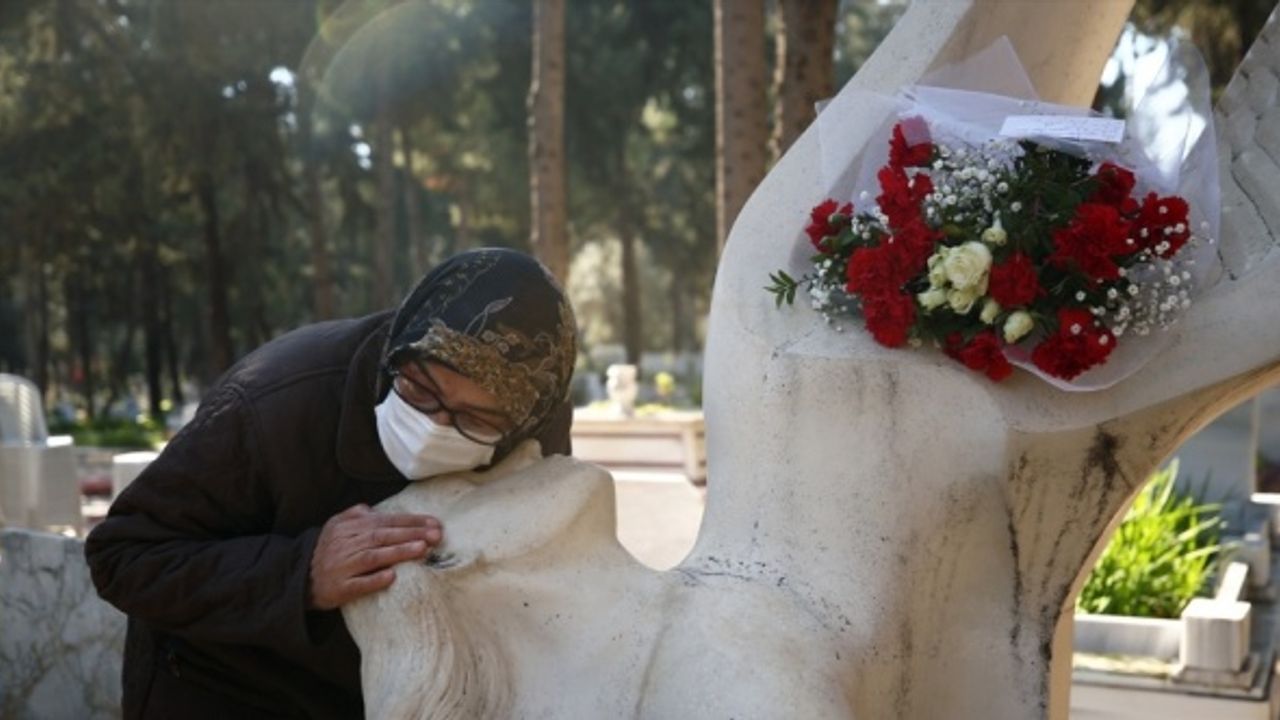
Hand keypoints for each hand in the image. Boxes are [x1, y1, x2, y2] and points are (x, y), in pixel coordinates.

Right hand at [308, 504, 441, 609]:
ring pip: (373, 557)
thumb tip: (376, 509)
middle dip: (411, 534)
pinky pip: (358, 583)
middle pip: (382, 536)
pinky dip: (374, 579)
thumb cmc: (327, 550)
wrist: (300, 577)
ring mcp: (342, 566)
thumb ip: (357, 515)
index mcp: (349, 527)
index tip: (434, 523)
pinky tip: (392, 576)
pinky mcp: (339, 588)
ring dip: (398, 553)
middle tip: (436, 535)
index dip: (411, 521)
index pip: (385, 521)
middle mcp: (346, 544)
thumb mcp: (337, 526)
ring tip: (422, 549)